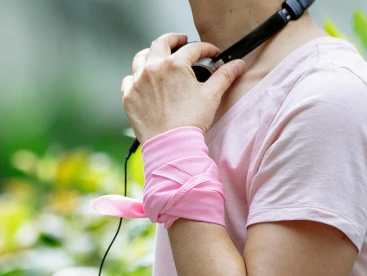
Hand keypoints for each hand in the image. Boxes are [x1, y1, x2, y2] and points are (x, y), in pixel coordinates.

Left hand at [121, 33, 246, 144]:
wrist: (171, 145)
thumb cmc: (190, 122)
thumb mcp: (211, 96)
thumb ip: (224, 76)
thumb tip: (236, 65)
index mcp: (174, 65)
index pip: (193, 49)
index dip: (206, 49)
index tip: (211, 53)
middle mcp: (153, 69)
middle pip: (161, 43)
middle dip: (174, 39)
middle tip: (181, 41)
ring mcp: (138, 82)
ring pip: (141, 57)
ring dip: (151, 53)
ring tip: (159, 55)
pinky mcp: (129, 96)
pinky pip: (129, 79)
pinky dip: (136, 76)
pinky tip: (143, 80)